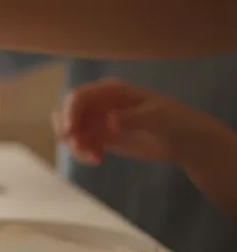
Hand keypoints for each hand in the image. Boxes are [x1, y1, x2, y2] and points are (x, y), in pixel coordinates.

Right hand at [54, 78, 220, 164]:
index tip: (70, 133)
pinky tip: (99, 160)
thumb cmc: (176, 121)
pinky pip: (81, 144)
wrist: (186, 141)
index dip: (69, 113)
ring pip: (71, 130)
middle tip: (76, 147)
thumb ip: (131, 118)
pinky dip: (83, 153)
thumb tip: (109, 121)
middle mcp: (100, 103)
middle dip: (66, 129)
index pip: (79, 97)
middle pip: (67, 111)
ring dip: (75, 145)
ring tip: (95, 158)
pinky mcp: (101, 137)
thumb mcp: (156, 117)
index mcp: (111, 91)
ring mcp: (99, 120)